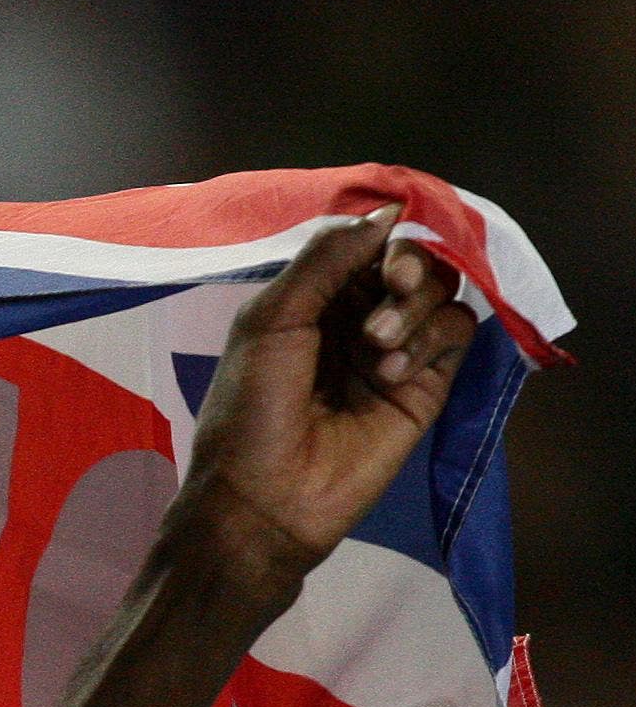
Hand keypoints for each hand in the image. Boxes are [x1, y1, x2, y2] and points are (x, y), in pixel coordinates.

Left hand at [168, 206, 481, 602]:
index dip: (384, 235)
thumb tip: (388, 209)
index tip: (382, 246)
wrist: (264, 497)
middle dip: (409, 265)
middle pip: (414, 259)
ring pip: (442, 290)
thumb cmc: (250, 408)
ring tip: (377, 346)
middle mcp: (356, 317)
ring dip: (416, 305)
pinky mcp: (426, 384)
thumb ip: (325, 259)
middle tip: (389, 288)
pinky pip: (456, 331)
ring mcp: (395, 349)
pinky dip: (432, 337)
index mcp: (312, 298)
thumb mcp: (271, 320)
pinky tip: (391, 371)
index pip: (368, 241)